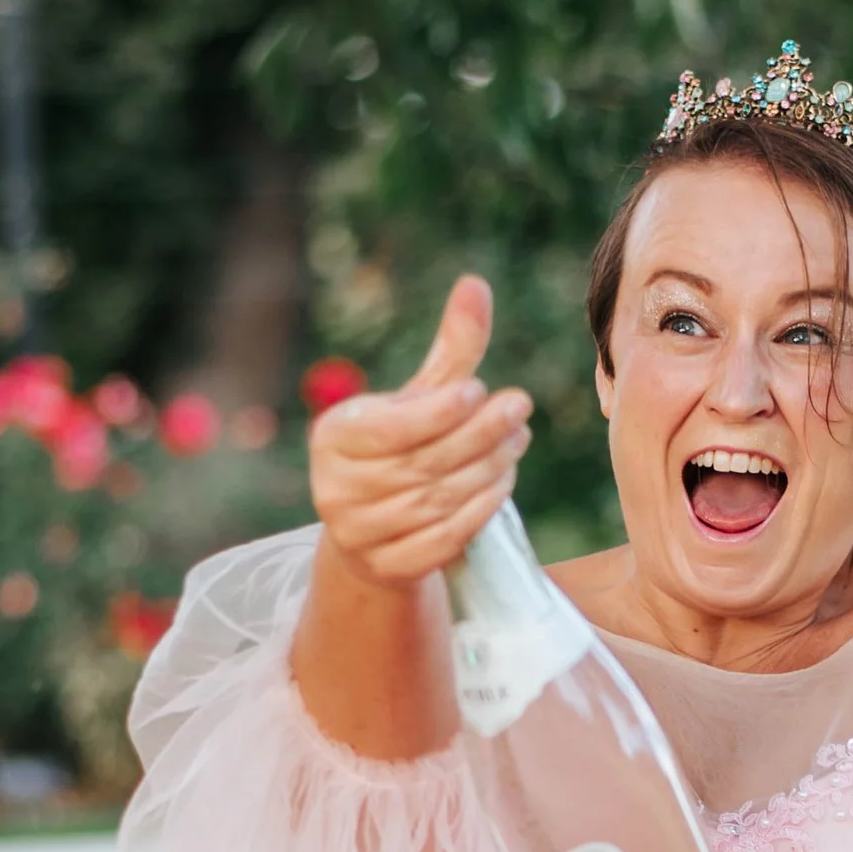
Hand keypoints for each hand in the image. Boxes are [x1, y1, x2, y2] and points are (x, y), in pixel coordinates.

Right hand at [307, 274, 530, 588]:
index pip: (393, 427)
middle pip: (423, 462)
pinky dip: (479, 511)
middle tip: (519, 409)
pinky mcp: (386, 567)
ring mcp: (358, 533)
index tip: (483, 390)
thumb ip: (450, 350)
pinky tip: (502, 483)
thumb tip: (476, 284)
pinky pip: (443, 540)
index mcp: (334, 436)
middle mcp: (335, 487)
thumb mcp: (419, 397)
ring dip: (487, 470)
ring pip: (437, 501)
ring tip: (517, 441)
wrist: (371, 527)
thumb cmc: (400, 446)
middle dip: (479, 435)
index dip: (441, 410)